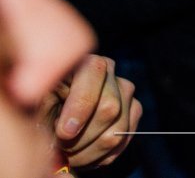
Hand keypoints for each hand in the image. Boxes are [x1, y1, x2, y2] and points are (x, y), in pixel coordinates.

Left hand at [40, 55, 140, 170]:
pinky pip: (124, 141)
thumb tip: (66, 128)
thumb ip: (46, 107)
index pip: (93, 78)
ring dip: (90, 152)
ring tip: (69, 155)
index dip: (80, 109)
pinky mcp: (134, 110)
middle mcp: (110, 71)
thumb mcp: (35, 102)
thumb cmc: (40, 106)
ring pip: (118, 131)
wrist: (53, 115)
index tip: (64, 133)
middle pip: (110, 109)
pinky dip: (102, 156)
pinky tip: (84, 154)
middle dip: (82, 138)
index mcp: (84, 62)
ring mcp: (125, 91)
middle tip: (62, 148)